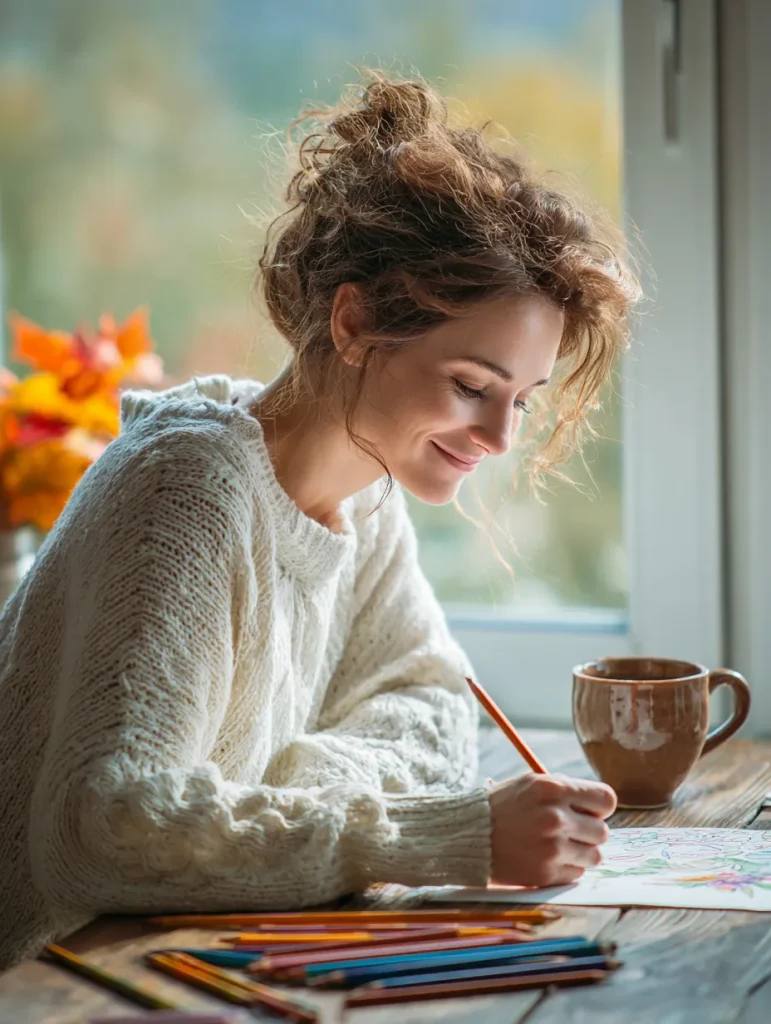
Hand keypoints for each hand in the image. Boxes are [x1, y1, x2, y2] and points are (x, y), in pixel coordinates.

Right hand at [488, 773, 616, 887]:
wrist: (470, 835)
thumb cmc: (504, 806)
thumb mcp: (532, 783)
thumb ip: (566, 790)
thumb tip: (599, 804)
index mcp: (553, 790)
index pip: (606, 800)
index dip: (600, 807)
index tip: (589, 811)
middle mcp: (555, 818)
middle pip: (603, 831)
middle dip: (590, 831)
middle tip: (571, 830)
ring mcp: (552, 848)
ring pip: (595, 856)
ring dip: (582, 852)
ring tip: (560, 845)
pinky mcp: (546, 874)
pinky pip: (577, 874)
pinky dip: (567, 868)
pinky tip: (548, 858)